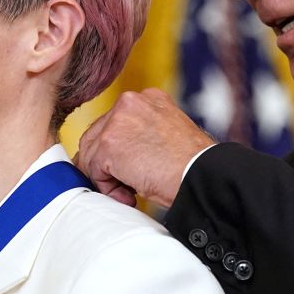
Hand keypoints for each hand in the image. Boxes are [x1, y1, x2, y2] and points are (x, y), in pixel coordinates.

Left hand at [76, 89, 214, 207]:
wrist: (201, 176)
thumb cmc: (191, 165)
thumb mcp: (167, 136)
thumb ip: (142, 135)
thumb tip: (118, 155)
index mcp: (149, 98)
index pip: (115, 123)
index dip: (119, 152)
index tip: (132, 171)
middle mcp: (131, 102)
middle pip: (97, 135)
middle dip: (107, 164)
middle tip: (128, 185)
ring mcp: (117, 120)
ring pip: (92, 153)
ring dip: (108, 178)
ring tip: (131, 191)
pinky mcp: (108, 143)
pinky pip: (94, 170)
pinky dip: (108, 188)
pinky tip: (130, 195)